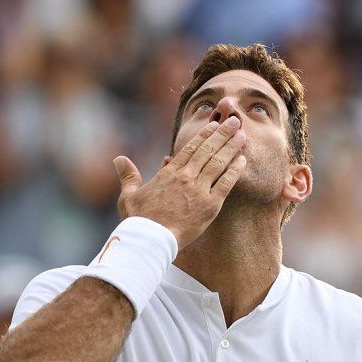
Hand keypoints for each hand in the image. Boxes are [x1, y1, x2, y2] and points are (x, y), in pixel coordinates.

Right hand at [114, 117, 246, 249]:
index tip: (214, 125)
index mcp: (169, 173)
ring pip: (218, 162)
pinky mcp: (210, 205)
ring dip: (231, 147)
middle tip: (235, 122)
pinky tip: (242, 160)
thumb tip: (119, 159)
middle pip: (207, 150)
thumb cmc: (139, 221)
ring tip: (242, 135)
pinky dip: (235, 170)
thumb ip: (128, 175)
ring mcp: (198, 190)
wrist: (150, 239)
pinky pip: (226, 183)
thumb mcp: (129, 195)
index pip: (190, 148)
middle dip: (222, 134)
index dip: (204, 135)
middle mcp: (185, 177)